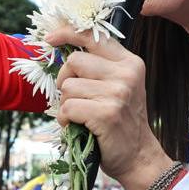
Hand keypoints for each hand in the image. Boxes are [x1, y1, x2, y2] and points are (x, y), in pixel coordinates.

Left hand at [49, 31, 173, 189]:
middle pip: (74, 61)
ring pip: (68, 87)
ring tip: (81, 116)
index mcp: (130, 63)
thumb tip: (64, 48)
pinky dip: (66, 120)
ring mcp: (117, 93)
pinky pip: (68, 108)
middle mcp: (126, 74)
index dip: (68, 33)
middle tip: (74, 97)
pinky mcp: (106, 113)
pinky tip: (78, 126)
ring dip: (66, 104)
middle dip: (65, 80)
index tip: (50, 38)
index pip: (94, 37)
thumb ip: (101, 67)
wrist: (138, 156)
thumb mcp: (120, 87)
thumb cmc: (121, 121)